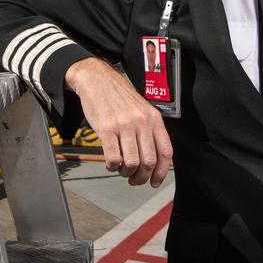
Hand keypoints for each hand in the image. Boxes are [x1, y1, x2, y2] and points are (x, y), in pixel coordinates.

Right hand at [65, 58, 172, 187]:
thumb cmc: (119, 97)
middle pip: (149, 162)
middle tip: (133, 179)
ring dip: (125, 173)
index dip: (161, 172)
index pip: (165, 152)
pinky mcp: (106, 129)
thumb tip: (154, 160)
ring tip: (121, 169)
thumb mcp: (142, 110)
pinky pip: (113, 158)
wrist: (97, 79)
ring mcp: (124, 125)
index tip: (154, 182)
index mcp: (154, 118)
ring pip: (131, 163)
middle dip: (141, 177)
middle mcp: (141, 122)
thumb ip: (150, 131)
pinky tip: (110, 163)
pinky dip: (112, 167)